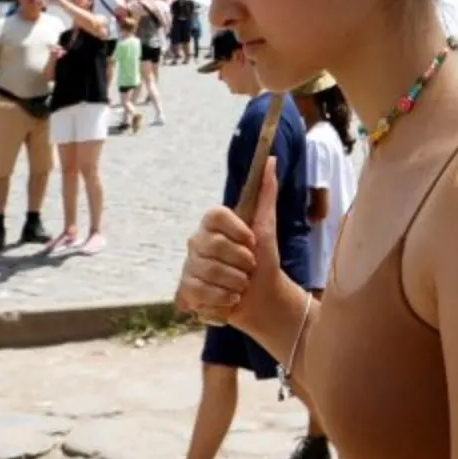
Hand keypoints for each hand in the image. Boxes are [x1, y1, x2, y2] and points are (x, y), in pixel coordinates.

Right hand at [177, 158, 279, 329]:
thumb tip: (272, 160)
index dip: (236, 230)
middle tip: (250, 267)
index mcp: (213, 224)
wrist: (262, 298)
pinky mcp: (186, 291)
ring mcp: (189, 266)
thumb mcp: (267, 226)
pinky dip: (221, 299)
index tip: (252, 241)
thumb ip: (266, 193)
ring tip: (242, 285)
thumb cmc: (264, 260)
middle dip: (241, 261)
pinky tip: (230, 299)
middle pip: (214, 246)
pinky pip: (198, 292)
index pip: (215, 215)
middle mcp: (196, 242)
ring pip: (208, 271)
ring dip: (234, 282)